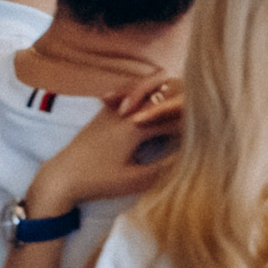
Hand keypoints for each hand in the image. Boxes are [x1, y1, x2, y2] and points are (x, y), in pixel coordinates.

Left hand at [24, 77, 183, 217]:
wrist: (60, 178)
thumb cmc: (97, 181)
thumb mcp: (135, 180)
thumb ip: (165, 168)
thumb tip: (191, 157)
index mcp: (135, 125)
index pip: (174, 116)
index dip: (194, 122)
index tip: (207, 130)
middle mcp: (126, 111)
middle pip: (163, 93)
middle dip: (183, 101)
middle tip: (198, 113)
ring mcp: (114, 109)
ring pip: (148, 87)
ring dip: (164, 93)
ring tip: (176, 107)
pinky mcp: (106, 112)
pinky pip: (133, 92)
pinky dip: (148, 95)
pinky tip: (152, 108)